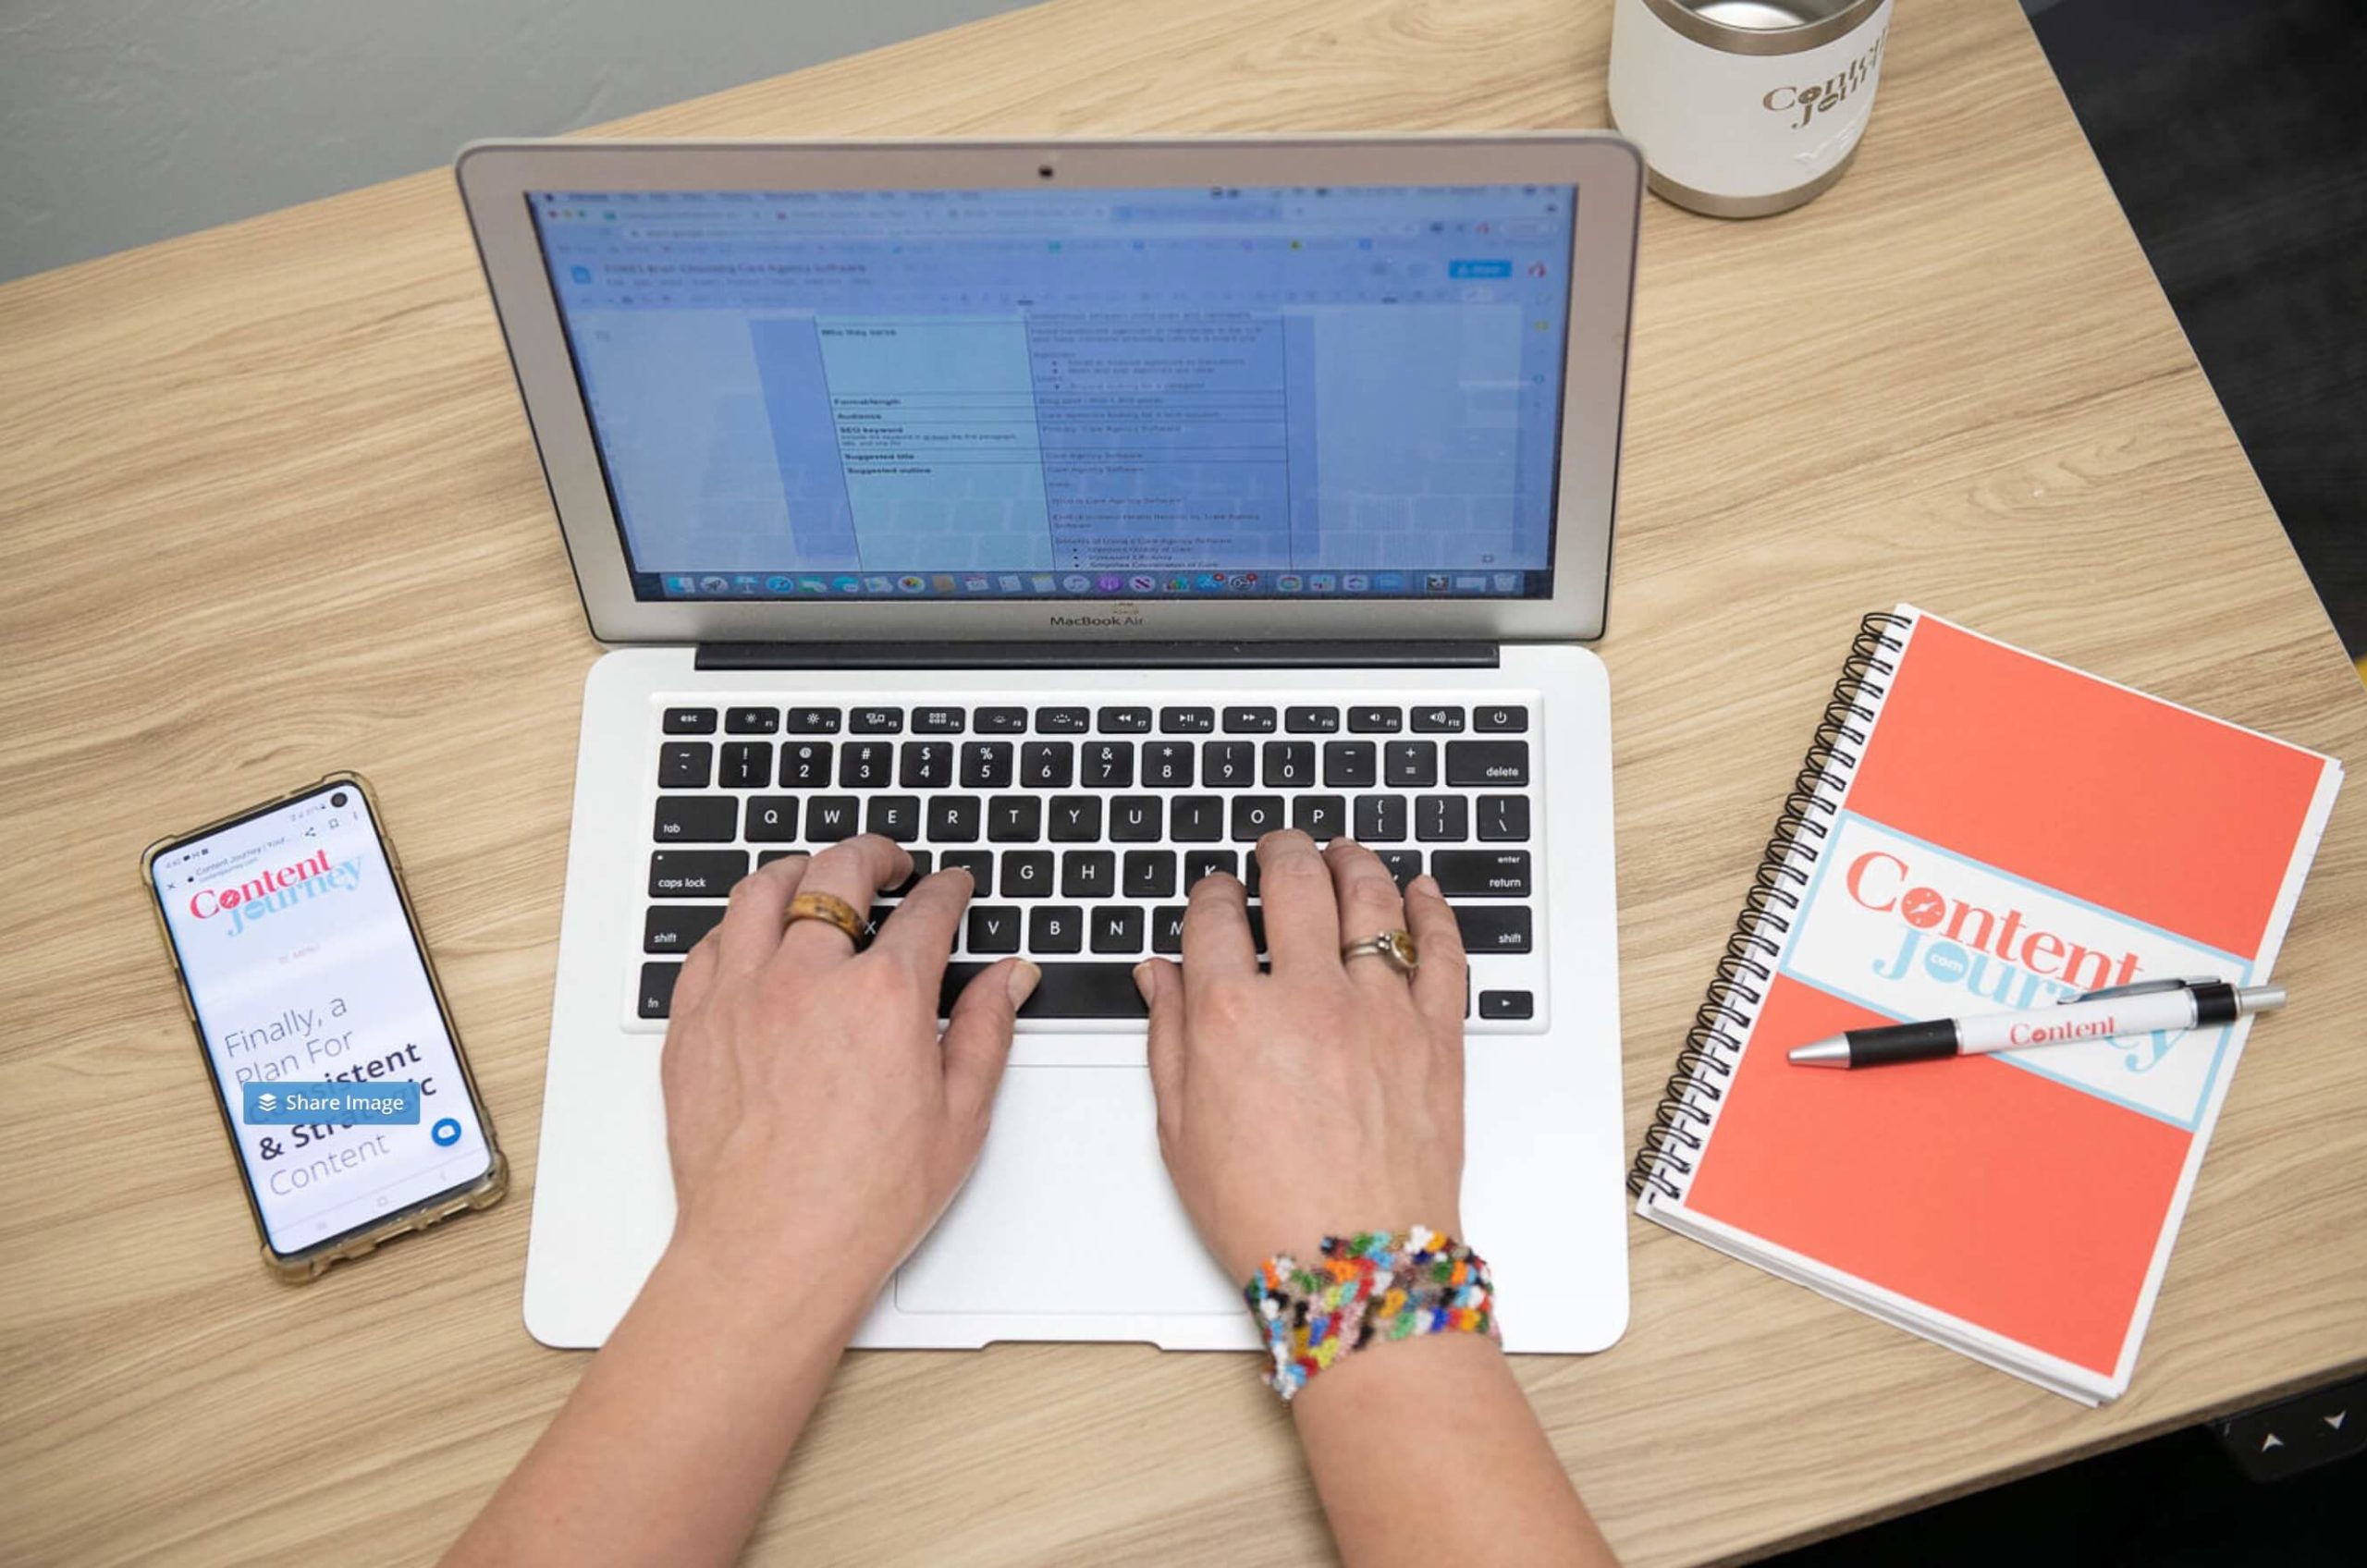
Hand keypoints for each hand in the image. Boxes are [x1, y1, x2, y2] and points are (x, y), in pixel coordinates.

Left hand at [658, 836, 1037, 1308]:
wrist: (770, 1252)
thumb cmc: (864, 1201)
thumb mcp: (961, 1116)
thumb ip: (988, 1031)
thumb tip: (1009, 978)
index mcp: (885, 996)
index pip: (925, 910)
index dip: (948, 889)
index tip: (952, 886)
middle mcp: (808, 979)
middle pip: (837, 873)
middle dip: (874, 854)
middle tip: (890, 861)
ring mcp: (741, 997)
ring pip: (760, 892)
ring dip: (797, 872)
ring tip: (815, 877)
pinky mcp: (694, 1027)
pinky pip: (707, 947)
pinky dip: (736, 928)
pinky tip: (753, 938)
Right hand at [1135, 831, 1469, 1281]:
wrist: (1355, 1270)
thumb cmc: (1264, 1214)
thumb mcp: (1181, 1130)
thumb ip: (1168, 1037)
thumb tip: (1159, 976)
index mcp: (1232, 1017)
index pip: (1216, 916)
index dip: (1211, 893)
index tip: (1215, 894)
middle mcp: (1308, 999)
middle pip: (1295, 882)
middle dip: (1280, 851)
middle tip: (1278, 845)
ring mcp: (1380, 1012)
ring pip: (1371, 899)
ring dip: (1353, 861)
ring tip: (1343, 851)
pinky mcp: (1436, 1035)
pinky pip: (1442, 950)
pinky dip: (1431, 910)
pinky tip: (1420, 893)